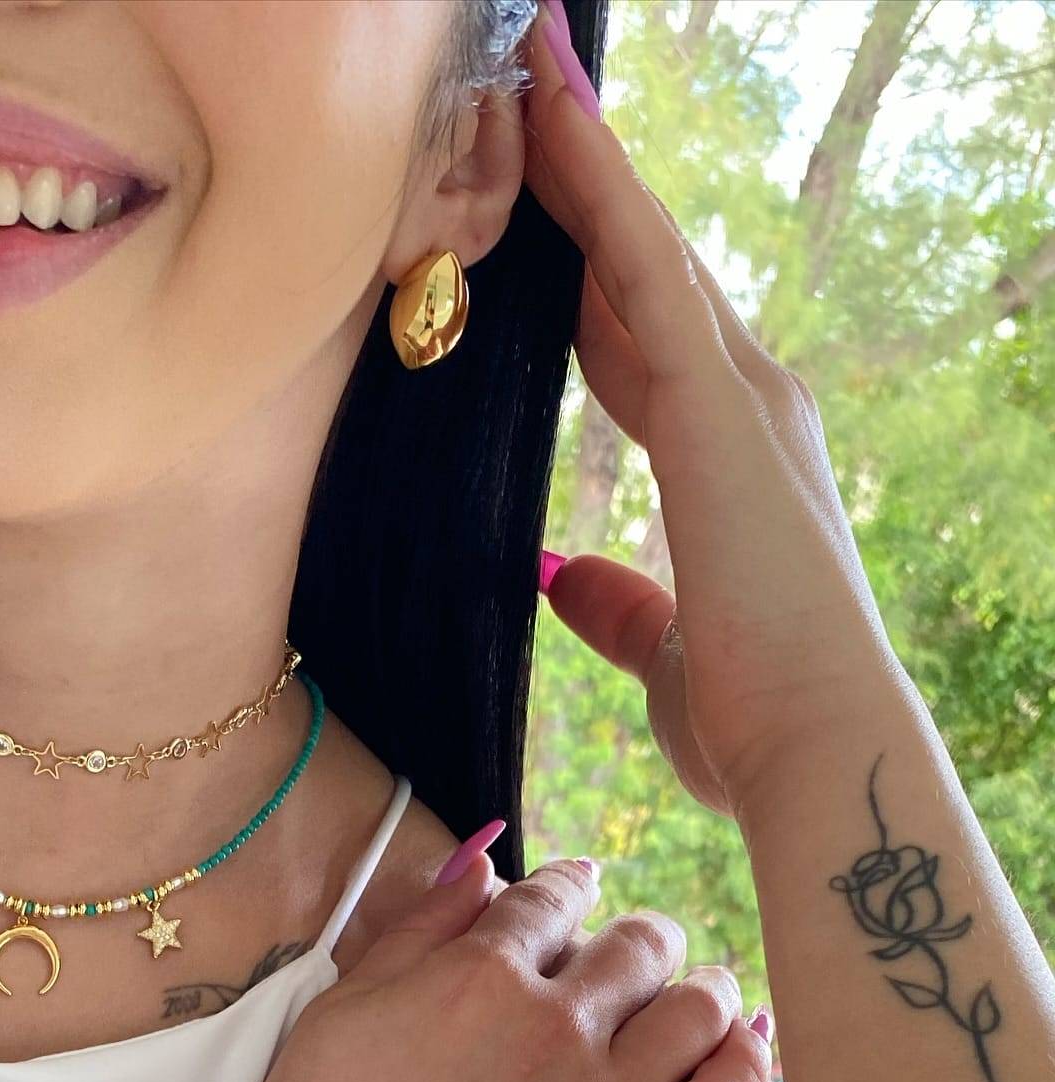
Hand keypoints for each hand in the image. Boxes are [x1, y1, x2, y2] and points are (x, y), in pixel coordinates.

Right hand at [194, 852, 771, 1081]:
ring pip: (698, 1008)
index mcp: (480, 972)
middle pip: (638, 944)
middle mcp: (554, 1025)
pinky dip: (744, 1063)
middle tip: (633, 949)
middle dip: (637, 934)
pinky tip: (743, 1046)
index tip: (575, 886)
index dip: (567, 884)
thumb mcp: (345, 1005)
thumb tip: (479, 863)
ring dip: (703, 983)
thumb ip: (420, 927)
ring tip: (699, 987)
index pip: (555, 896)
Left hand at [525, 1, 910, 816]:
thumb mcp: (663, 650)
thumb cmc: (753, 718)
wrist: (818, 750)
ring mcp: (742, 398)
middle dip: (585, 181)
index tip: (536, 201)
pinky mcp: (720, 410)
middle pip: (643, 268)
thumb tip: (563, 575)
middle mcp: (747, 405)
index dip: (587, 263)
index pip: (640, 336)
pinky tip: (551, 120)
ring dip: (585, 156)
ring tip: (529, 64)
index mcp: (730, 459)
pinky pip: (643, 273)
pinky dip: (598, 193)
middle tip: (527, 88)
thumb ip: (620, 603)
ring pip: (643, 246)